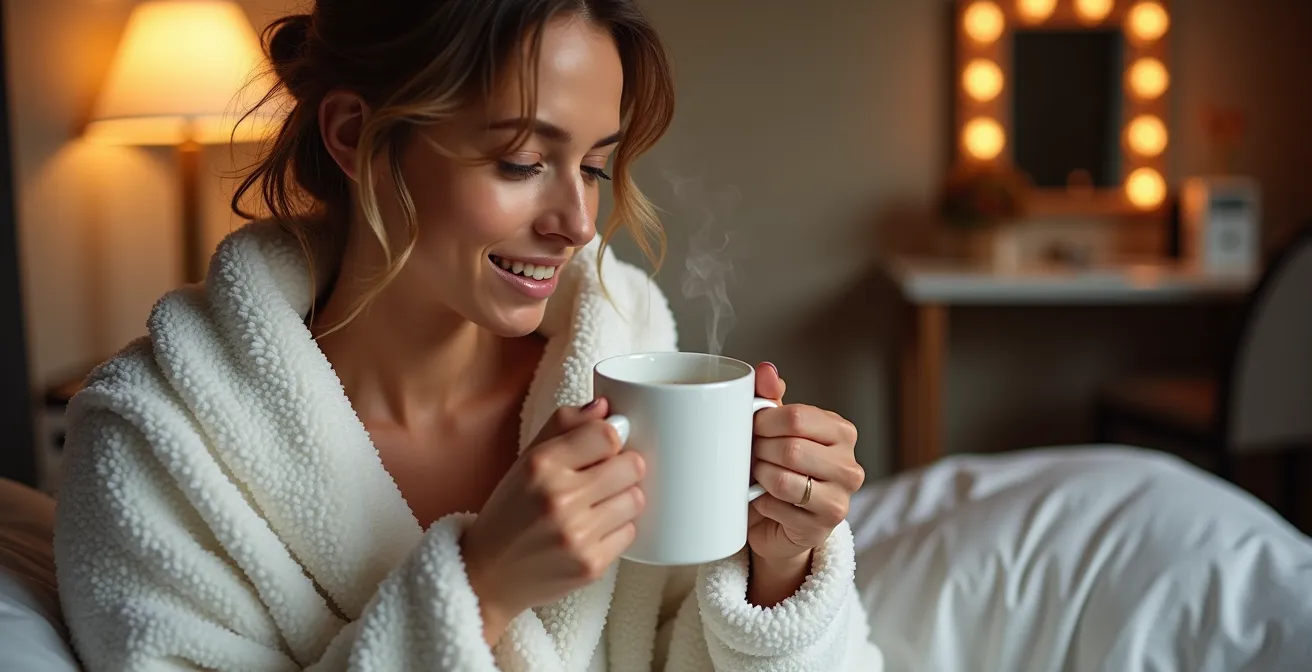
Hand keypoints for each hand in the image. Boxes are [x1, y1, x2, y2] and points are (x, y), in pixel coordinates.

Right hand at [460, 398, 644, 644]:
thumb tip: (604, 406)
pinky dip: (616, 530)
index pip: (607, 434)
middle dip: (624, 469)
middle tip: (606, 478)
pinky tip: (593, 531)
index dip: (612, 439)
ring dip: (622, 500)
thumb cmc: (510, 512)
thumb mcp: (526, 460)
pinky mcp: (590, 565)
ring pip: (636, 499)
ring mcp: (577, 535)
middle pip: (632, 466)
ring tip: (598, 506)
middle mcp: (559, 498)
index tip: (604, 449)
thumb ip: (564, 426)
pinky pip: (629, 533)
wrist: (488, 576)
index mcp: (541, 464)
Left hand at [746, 362, 863, 602]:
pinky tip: (764, 501)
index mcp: (842, 432)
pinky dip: (761, 503)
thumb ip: (769, 397)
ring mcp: (841, 498)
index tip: (751, 428)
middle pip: (790, 448)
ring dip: (759, 477)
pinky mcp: (823, 527)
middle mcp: (850, 465)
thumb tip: (766, 370)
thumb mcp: (774, 429)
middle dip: (759, 451)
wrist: (780, 523)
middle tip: (751, 456)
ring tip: (756, 476)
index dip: (763, 422)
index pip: (797, 417)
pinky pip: (778, 508)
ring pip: (783, 479)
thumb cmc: (778, 468)